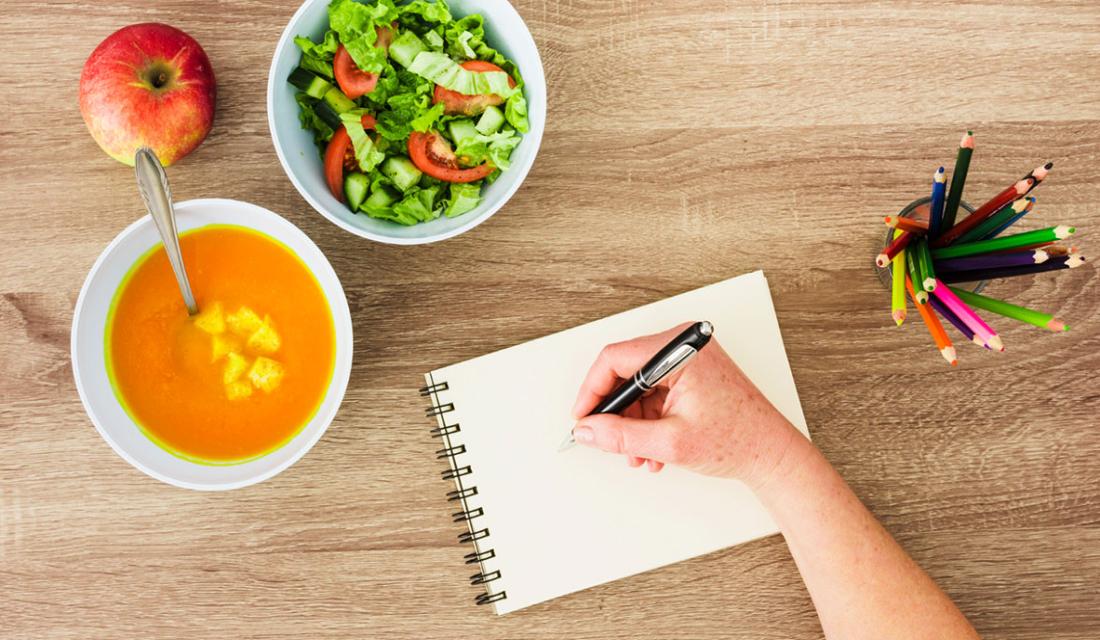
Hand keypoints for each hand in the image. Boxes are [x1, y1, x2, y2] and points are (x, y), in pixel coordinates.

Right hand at [570, 323, 803, 487]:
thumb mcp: (669, 442)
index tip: (582, 416)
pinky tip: (652, 446)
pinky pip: (656, 392)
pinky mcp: (694, 374)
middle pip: (626, 373)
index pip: (616, 358)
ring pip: (640, 387)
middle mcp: (686, 346)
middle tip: (607, 439)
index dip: (593, 390)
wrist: (772, 454)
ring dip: (633, 423)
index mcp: (682, 350)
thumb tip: (588, 430)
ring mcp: (691, 358)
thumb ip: (620, 436)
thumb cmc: (739, 440)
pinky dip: (649, 420)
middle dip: (617, 413)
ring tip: (639, 453)